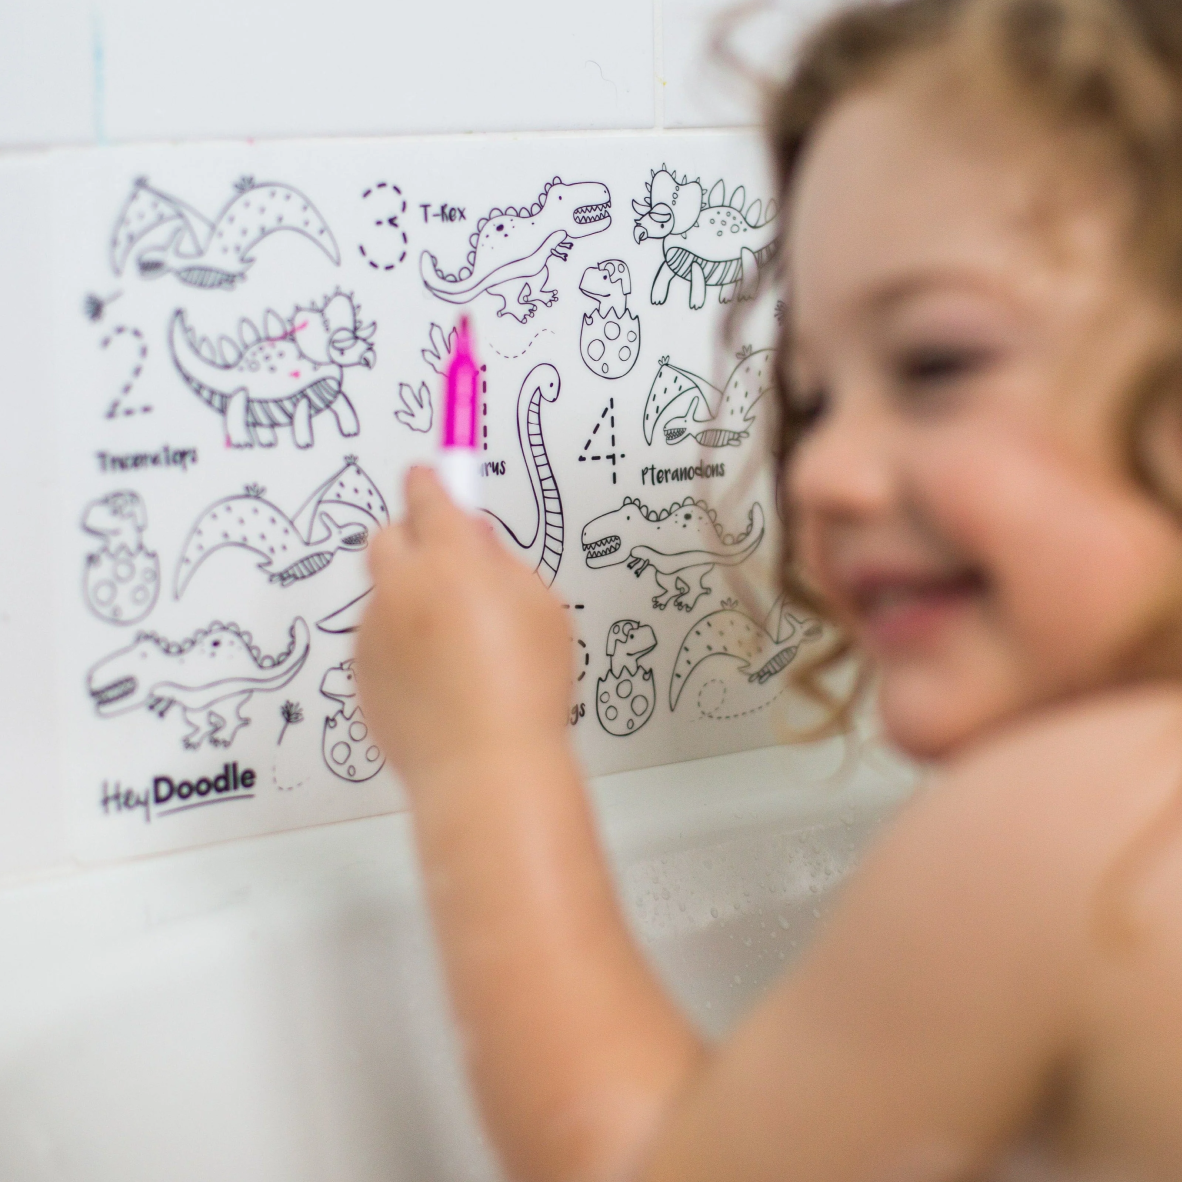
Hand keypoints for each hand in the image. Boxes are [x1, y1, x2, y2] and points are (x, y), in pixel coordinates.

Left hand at [354, 467, 573, 788]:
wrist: (484, 764)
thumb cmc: (525, 688)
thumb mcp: (541, 607)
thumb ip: (503, 561)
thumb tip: (476, 538)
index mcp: (452, 559)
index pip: (429, 494)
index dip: (432, 481)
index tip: (431, 475)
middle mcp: (403, 586)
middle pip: (387, 535)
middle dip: (412, 539)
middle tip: (448, 565)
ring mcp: (375, 630)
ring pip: (383, 593)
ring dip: (409, 600)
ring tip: (458, 646)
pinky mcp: (361, 670)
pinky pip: (376, 639)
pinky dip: (399, 645)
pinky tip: (439, 678)